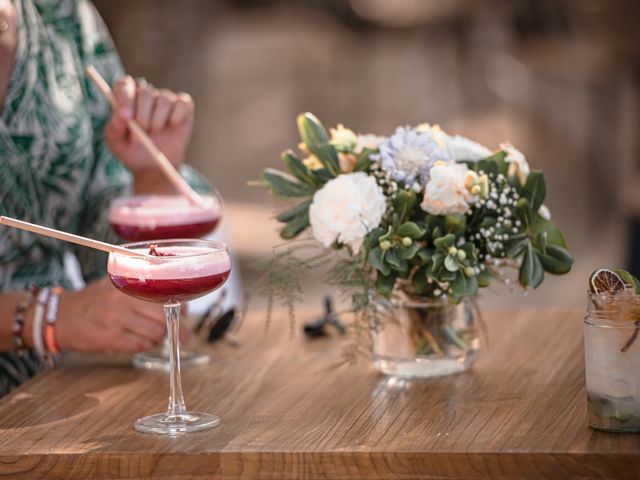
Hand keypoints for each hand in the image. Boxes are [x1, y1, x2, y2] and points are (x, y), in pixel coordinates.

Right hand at [54, 278, 189, 352]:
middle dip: (175, 327)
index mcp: (128, 281)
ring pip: (155, 332)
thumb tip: (179, 302)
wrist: (61, 316)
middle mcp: (122, 298)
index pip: (165, 294)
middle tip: (180, 333)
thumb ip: (144, 288)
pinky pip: (140, 345)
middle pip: (163, 316)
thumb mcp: (118, 284)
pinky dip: (145, 345)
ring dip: (159, 338)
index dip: (180, 306)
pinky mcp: (109, 337)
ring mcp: (115, 318)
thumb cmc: (96, 300)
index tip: (185, 314)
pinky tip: (139, 340)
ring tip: (154, 335)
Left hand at [104, 76, 194, 192]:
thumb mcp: (116, 143)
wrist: (152, 166)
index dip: (124, 97)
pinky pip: (183, 103)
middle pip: (145, 92)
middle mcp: (146, 95)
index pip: (124, 85)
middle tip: (140, 134)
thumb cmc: (132, 150)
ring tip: (154, 133)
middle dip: (142, 115)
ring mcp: (165, 99)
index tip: (125, 117)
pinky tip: (172, 126)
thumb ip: (114, 128)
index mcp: (126, 97)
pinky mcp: (183, 107)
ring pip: (163, 99)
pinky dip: (177, 115)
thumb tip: (120, 116)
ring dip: (158, 119)